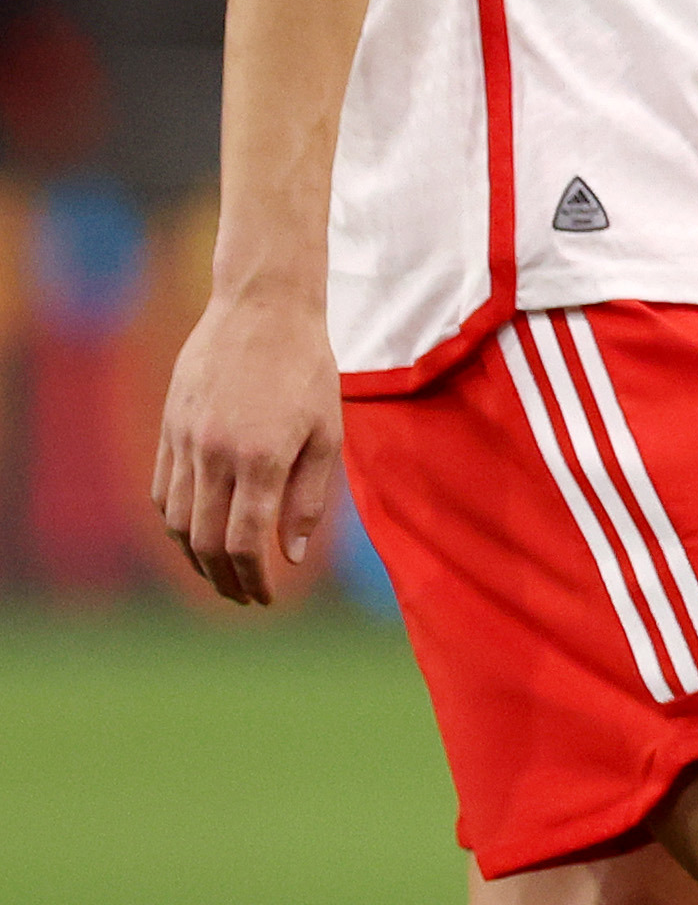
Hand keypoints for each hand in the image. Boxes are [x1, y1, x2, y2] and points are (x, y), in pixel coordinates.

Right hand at [152, 282, 342, 607]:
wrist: (262, 307)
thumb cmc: (308, 368)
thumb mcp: (327, 431)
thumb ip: (308, 498)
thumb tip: (289, 556)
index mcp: (262, 458)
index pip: (245, 543)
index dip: (254, 580)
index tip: (267, 598)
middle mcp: (215, 455)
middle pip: (205, 543)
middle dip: (224, 580)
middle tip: (245, 597)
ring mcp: (184, 441)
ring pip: (176, 523)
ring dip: (195, 558)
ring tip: (221, 574)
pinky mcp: (168, 428)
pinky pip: (162, 492)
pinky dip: (177, 524)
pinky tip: (197, 534)